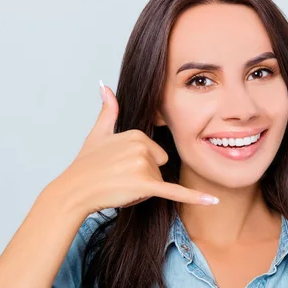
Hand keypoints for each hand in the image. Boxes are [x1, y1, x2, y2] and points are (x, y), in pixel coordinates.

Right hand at [57, 81, 218, 214]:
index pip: (154, 153)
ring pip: (159, 182)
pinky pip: (176, 192)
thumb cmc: (86, 165)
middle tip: (118, 178)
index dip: (138, 164)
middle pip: (159, 166)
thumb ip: (108, 110)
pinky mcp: (146, 186)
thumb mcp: (97, 133)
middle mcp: (142, 146)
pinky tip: (213, 201)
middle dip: (143, 177)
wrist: (74, 191)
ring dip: (143, 189)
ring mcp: (144, 165)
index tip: (118, 165)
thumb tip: (105, 86)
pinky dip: (195, 198)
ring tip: (119, 186)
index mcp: (137, 133)